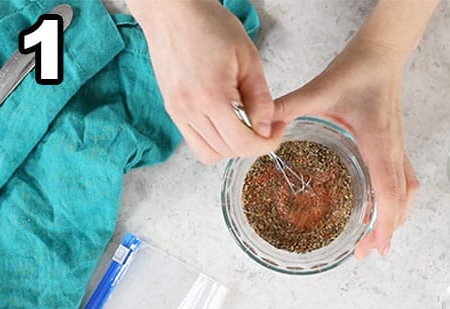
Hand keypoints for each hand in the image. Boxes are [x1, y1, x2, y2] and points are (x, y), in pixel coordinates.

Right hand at [130, 0, 282, 162]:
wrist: (171, 11)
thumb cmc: (208, 25)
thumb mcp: (248, 59)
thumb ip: (261, 99)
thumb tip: (267, 129)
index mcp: (211, 96)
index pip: (243, 144)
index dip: (267, 143)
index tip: (277, 130)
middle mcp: (190, 109)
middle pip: (229, 151)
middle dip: (253, 144)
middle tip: (267, 125)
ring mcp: (177, 111)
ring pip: (211, 153)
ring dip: (233, 145)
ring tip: (245, 123)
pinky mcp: (172, 110)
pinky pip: (196, 142)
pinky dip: (215, 141)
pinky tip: (227, 122)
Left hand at [275, 43, 417, 256]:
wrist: (382, 54)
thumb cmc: (357, 70)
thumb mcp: (319, 89)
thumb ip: (288, 107)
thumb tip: (262, 129)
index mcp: (378, 144)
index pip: (388, 193)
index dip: (384, 224)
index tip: (375, 247)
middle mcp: (394, 152)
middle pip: (401, 202)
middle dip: (386, 231)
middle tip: (366, 253)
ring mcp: (399, 149)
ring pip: (408, 194)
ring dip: (397, 218)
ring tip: (379, 238)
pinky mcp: (398, 145)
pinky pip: (406, 182)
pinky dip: (399, 202)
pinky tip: (388, 208)